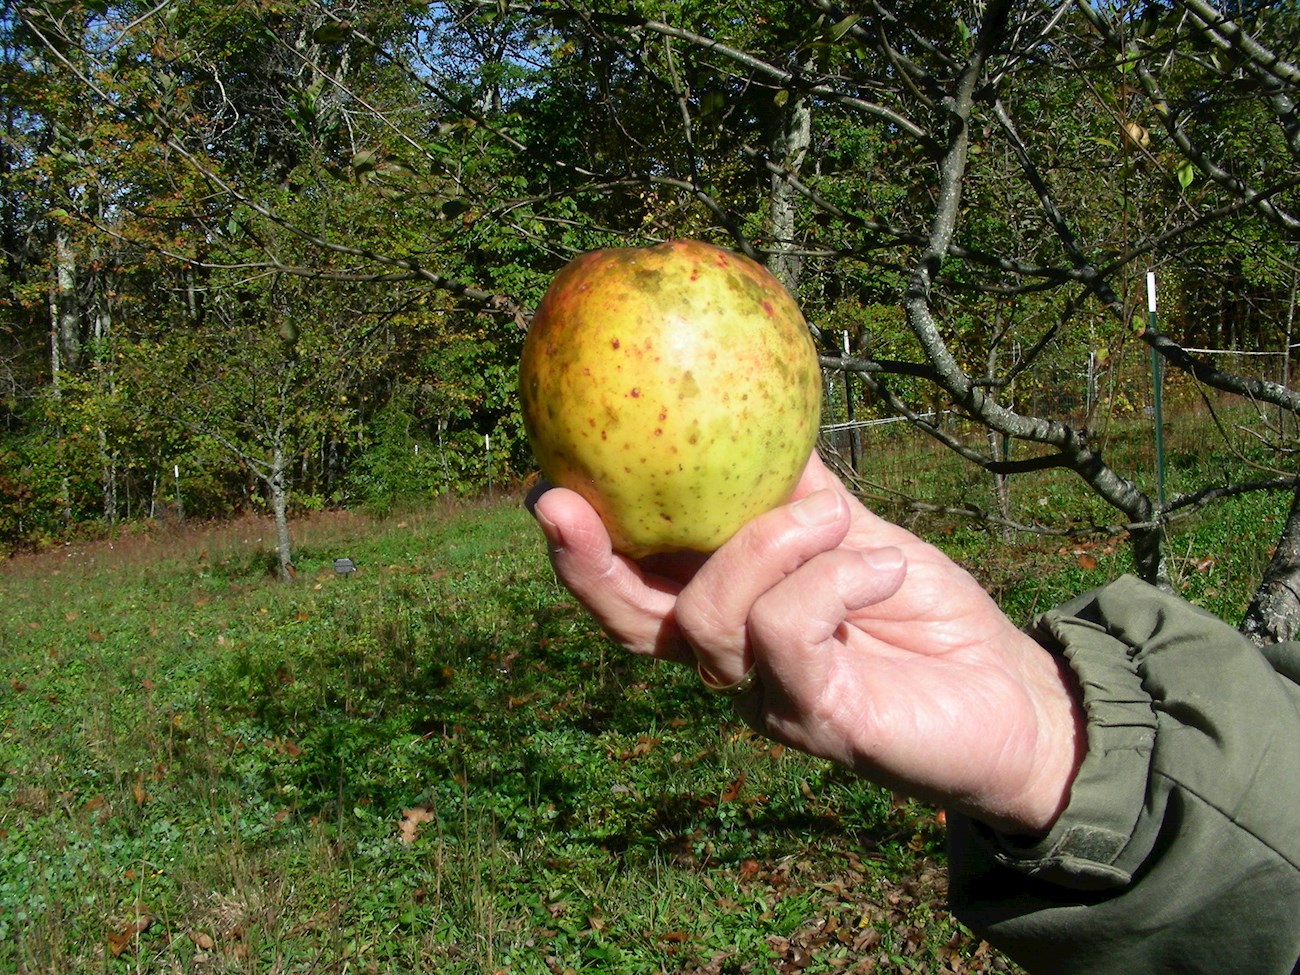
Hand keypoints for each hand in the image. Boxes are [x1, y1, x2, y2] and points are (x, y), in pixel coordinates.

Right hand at [528, 453, 1083, 834]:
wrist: (1011, 693)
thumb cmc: (924, 613)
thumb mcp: (853, 533)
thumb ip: (797, 492)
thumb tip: (757, 411)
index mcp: (728, 611)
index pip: (632, 587)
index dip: (581, 545)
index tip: (545, 483)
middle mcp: (730, 662)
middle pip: (627, 623)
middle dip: (585, 562)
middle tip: (561, 500)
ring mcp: (765, 697)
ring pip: (707, 615)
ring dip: (771, 542)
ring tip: (839, 521)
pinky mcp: (814, 716)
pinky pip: (786, 628)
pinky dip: (832, 577)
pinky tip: (879, 567)